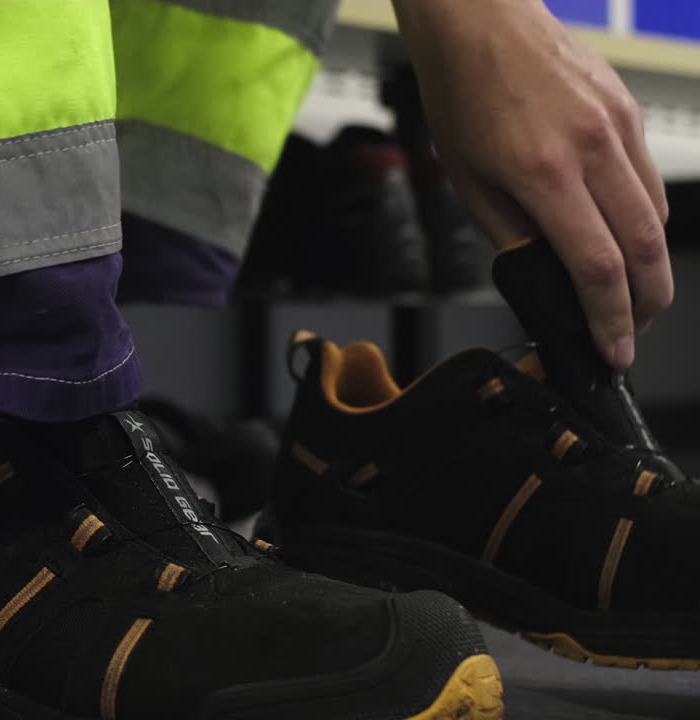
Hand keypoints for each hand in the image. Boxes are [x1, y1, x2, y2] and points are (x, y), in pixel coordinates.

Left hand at [393, 0, 670, 368]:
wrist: (479, 24)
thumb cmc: (462, 96)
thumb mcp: (468, 181)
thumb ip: (510, 235)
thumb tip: (544, 277)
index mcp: (543, 173)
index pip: (597, 267)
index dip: (610, 319)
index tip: (613, 350)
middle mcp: (592, 149)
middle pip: (646, 249)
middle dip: (645, 304)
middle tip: (630, 332)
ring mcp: (618, 127)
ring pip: (657, 217)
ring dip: (651, 266)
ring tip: (628, 294)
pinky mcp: (628, 112)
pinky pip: (649, 179)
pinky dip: (644, 219)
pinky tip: (621, 235)